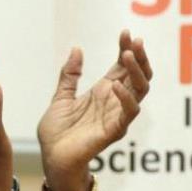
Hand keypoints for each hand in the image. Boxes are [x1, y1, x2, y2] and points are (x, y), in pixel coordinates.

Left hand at [37, 30, 152, 190]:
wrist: (51, 158)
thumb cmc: (57, 132)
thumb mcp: (61, 97)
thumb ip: (70, 75)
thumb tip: (77, 48)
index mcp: (103, 92)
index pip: (122, 66)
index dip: (126, 48)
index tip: (126, 32)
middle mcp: (115, 102)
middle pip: (138, 75)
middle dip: (139, 57)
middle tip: (136, 41)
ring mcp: (117, 116)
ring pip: (140, 91)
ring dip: (137, 72)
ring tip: (127, 55)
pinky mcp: (114, 131)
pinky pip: (128, 113)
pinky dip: (125, 97)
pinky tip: (115, 85)